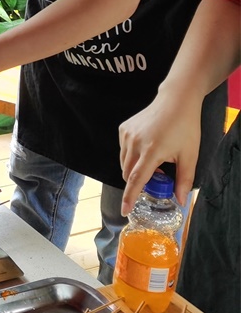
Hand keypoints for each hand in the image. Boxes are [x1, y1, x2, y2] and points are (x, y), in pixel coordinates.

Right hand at [119, 89, 201, 214]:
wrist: (175, 101)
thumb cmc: (185, 128)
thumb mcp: (190, 156)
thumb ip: (184, 180)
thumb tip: (180, 200)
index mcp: (152, 151)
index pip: (136, 180)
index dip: (130, 197)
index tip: (124, 211)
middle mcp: (135, 143)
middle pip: (128, 173)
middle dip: (138, 181)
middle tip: (159, 176)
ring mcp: (127, 135)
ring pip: (124, 162)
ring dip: (135, 168)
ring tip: (155, 160)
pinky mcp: (123, 129)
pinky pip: (123, 150)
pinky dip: (132, 156)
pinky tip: (147, 148)